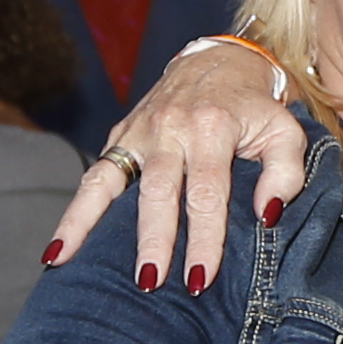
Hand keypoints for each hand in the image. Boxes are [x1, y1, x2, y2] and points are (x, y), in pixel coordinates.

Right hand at [40, 40, 310, 299]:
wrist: (218, 60)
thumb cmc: (255, 108)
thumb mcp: (285, 131)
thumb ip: (285, 172)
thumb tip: (266, 214)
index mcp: (212, 127)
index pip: (206, 193)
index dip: (204, 238)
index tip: (200, 278)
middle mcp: (170, 128)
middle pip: (158, 192)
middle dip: (153, 240)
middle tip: (150, 283)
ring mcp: (139, 132)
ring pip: (110, 183)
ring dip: (92, 227)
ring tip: (74, 266)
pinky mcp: (119, 137)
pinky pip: (92, 180)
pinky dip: (73, 215)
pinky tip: (57, 252)